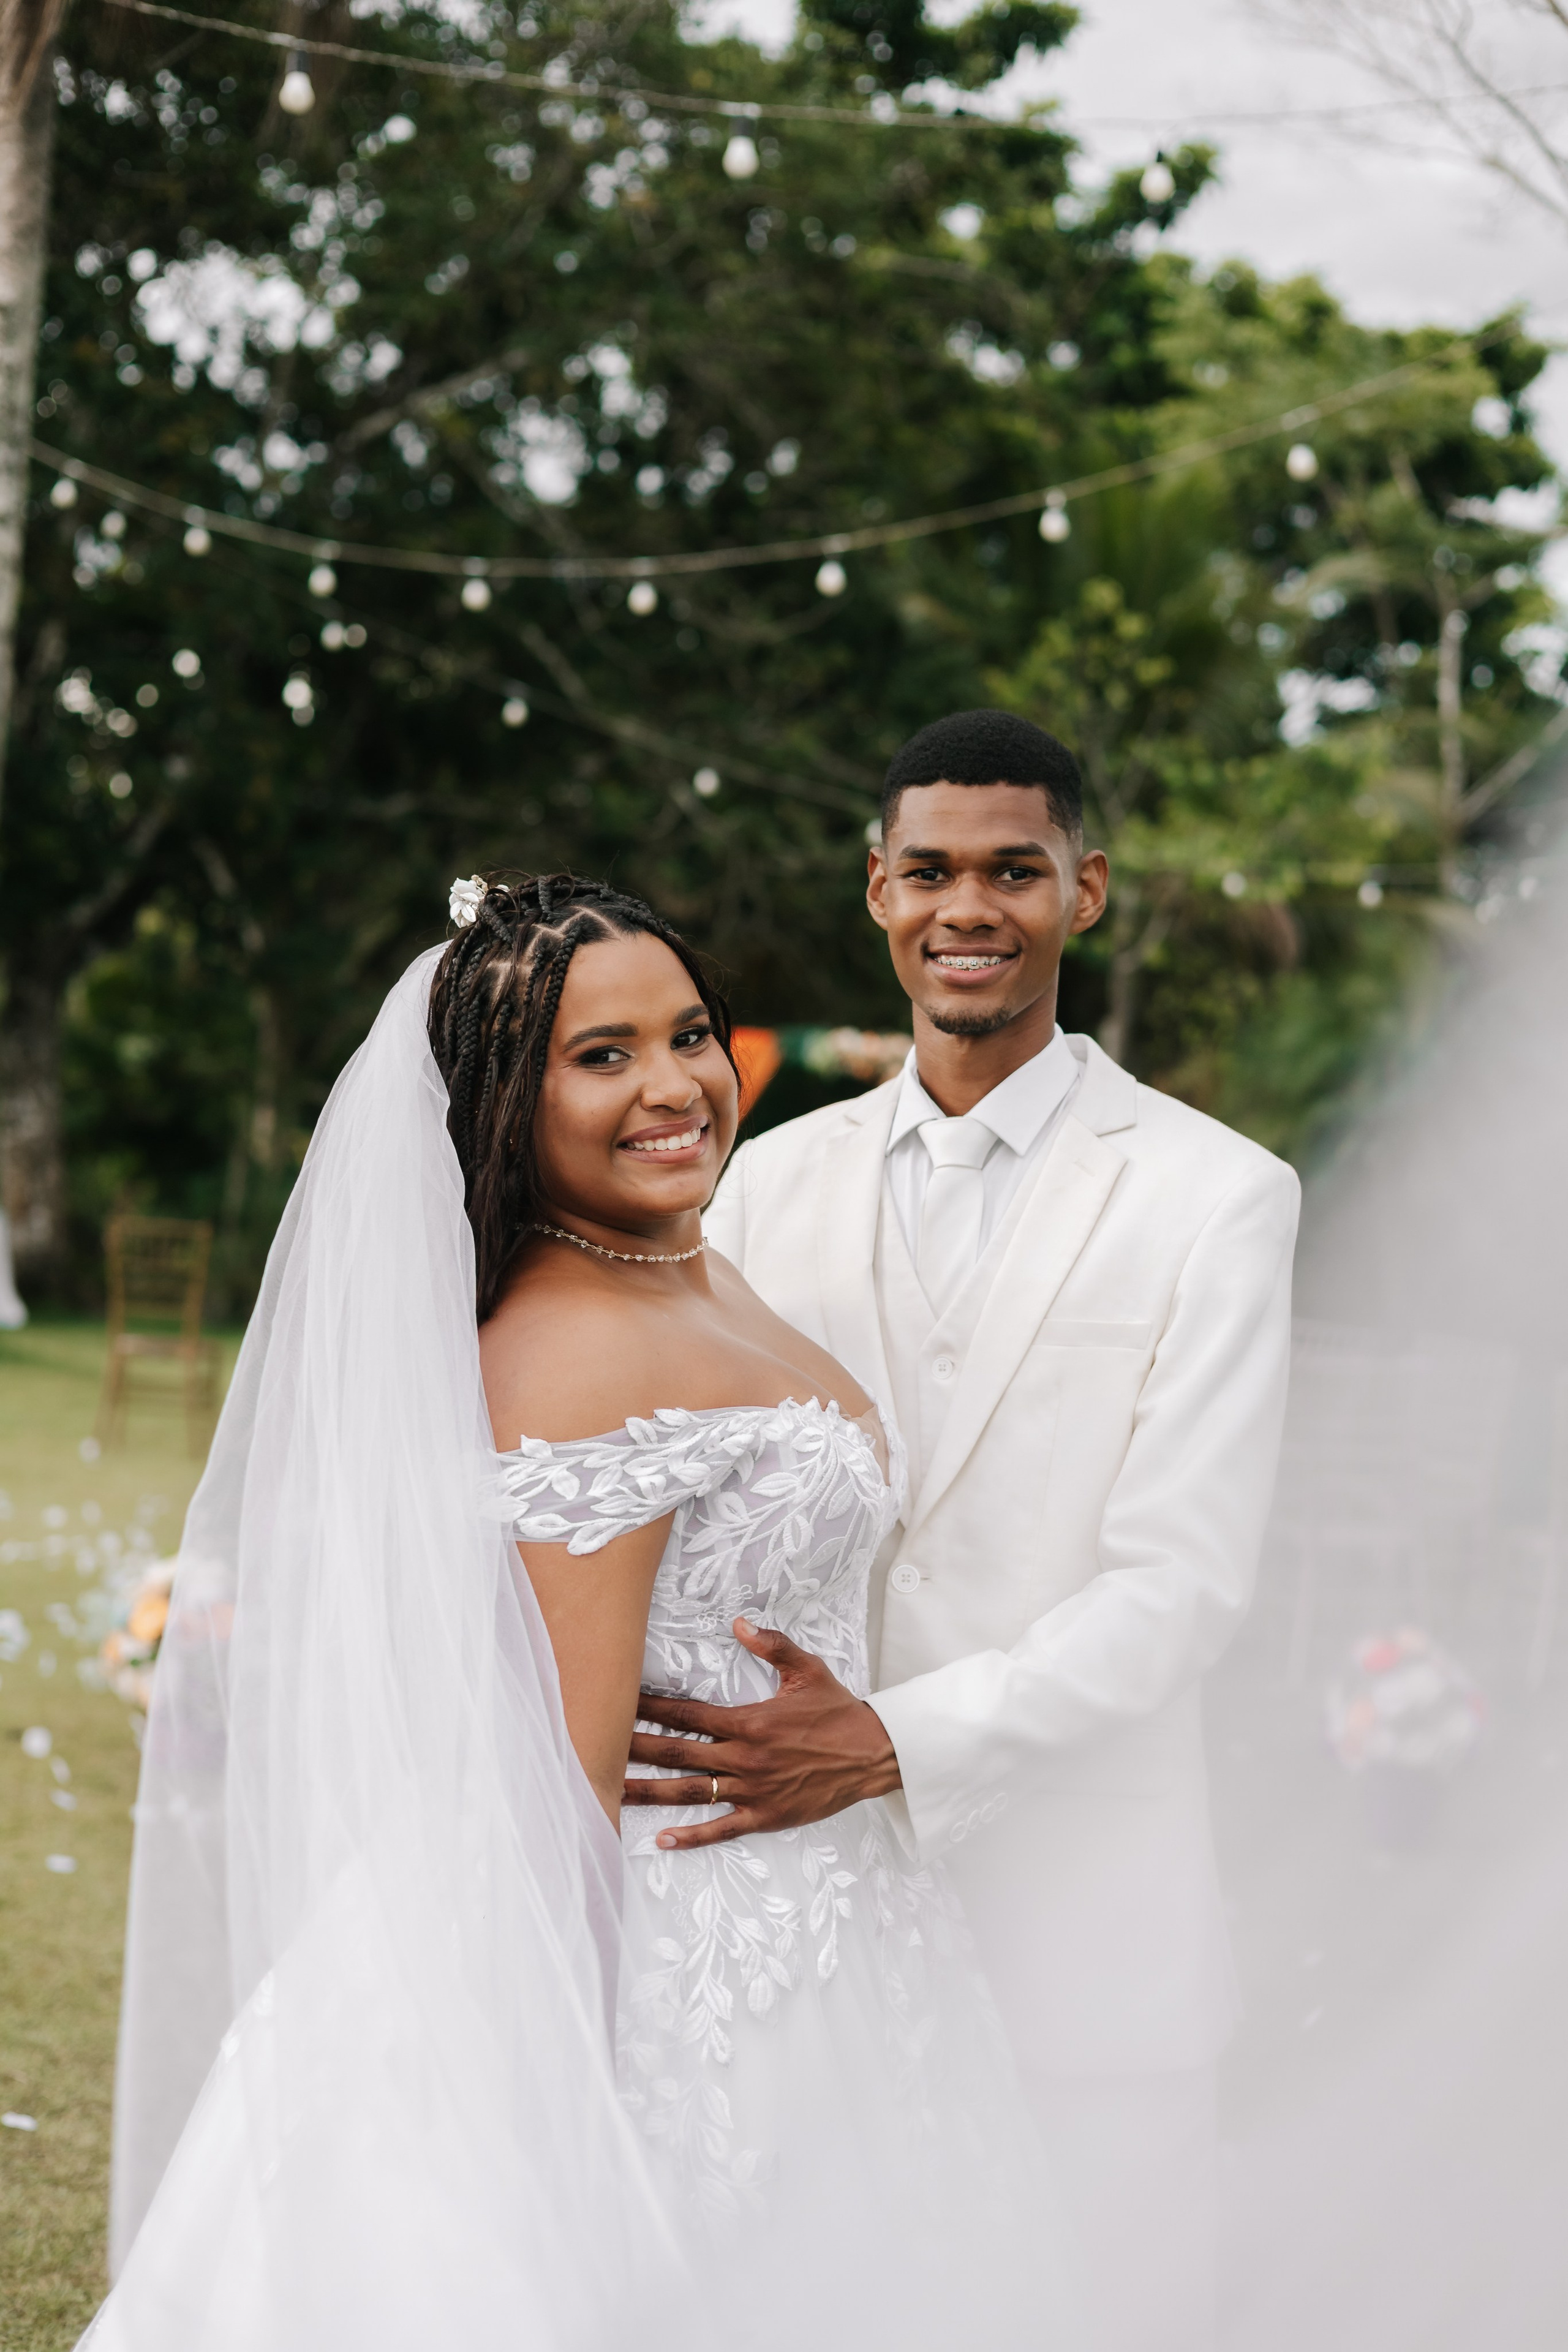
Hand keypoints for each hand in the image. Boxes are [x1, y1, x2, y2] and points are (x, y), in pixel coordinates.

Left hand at [622, 1618, 901, 1850]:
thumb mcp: (807, 1670)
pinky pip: (722, 1829)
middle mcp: (745, 1758)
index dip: (649, 1708)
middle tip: (594, 1748)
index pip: (687, 1714)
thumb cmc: (838, 1711)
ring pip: (691, 1794)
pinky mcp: (765, 1817)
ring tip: (611, 1794)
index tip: (618, 1702)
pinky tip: (662, 1840)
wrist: (873, 1754)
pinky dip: (692, 1838)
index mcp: (749, 1721)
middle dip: (633, 1750)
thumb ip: (771, 1645)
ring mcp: (754, 1791)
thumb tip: (739, 1623)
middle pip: (677, 1754)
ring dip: (649, 1794)